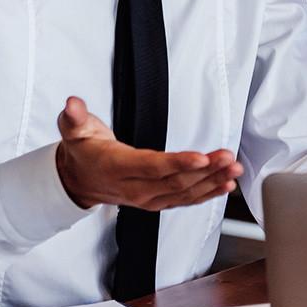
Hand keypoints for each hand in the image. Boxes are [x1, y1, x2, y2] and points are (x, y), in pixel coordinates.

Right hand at [54, 97, 240, 209]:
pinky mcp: (157, 201)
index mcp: (117, 167)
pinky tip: (225, 186)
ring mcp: (147, 198)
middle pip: (175, 181)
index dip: (178, 163)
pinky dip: (207, 194)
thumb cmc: (83, 153)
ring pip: (184, 193)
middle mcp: (134, 188)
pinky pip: (185, 201)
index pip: (152, 167)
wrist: (79, 181)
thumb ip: (74, 118)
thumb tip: (72, 104)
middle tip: (228, 158)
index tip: (202, 157)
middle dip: (206, 170)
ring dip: (212, 182)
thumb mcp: (73, 131)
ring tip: (234, 170)